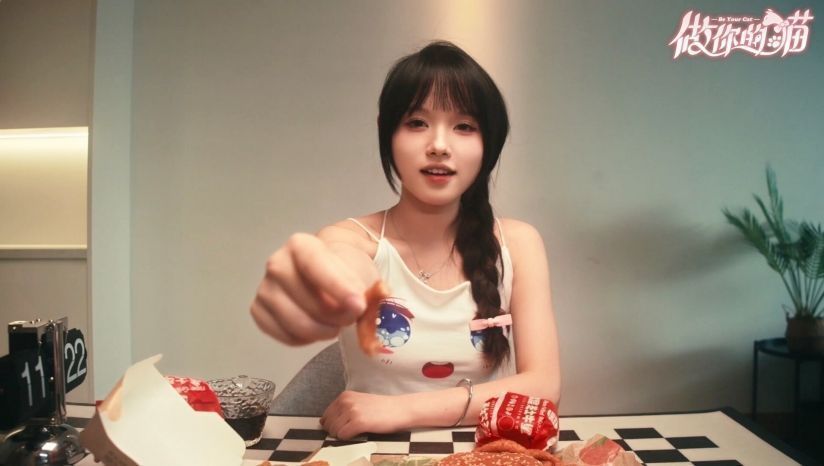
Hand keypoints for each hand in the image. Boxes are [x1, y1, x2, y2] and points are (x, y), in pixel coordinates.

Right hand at [250, 233, 367, 345]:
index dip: (338, 288)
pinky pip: (286, 337)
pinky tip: (318, 327)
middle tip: (352, 316)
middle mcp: (277, 264)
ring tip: (337, 323)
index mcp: (301, 245)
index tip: (359, 305)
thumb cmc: (347, 270)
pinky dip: (307, 339)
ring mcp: (265, 289)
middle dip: (337, 316)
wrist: (330, 273)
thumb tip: (363, 310)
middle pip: (308, 302)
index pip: (315, 266)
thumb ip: (368, 291)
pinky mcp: (259, 312)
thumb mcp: (364, 274)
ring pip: (297, 324)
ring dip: (324, 330)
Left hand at [320, 391, 410, 438]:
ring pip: (334, 431)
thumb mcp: (358, 403)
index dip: (333, 425)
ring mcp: (352, 411)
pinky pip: (343, 435)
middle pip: (328, 424)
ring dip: (343, 435)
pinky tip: (359, 433)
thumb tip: (323, 422)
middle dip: (336, 431)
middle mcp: (346, 402)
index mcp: (344, 396)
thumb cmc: (380, 409)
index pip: (326, 415)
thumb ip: (342, 409)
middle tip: (351, 431)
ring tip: (356, 431)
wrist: (399, 409)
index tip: (343, 427)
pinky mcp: (359, 422)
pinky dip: (348, 438)